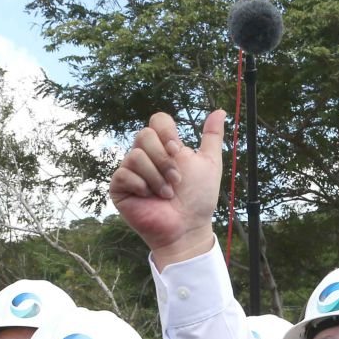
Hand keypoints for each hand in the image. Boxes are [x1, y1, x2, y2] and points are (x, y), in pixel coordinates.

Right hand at [109, 110, 226, 265]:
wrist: (187, 227)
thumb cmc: (198, 199)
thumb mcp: (210, 164)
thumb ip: (212, 137)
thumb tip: (219, 111)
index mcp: (165, 147)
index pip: (158, 121)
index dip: (166, 132)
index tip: (178, 151)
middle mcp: (146, 155)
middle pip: (144, 135)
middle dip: (163, 159)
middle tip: (176, 180)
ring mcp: (131, 171)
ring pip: (135, 155)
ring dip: (156, 177)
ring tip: (167, 194)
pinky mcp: (119, 187)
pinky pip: (123, 174)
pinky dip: (140, 185)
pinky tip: (149, 197)